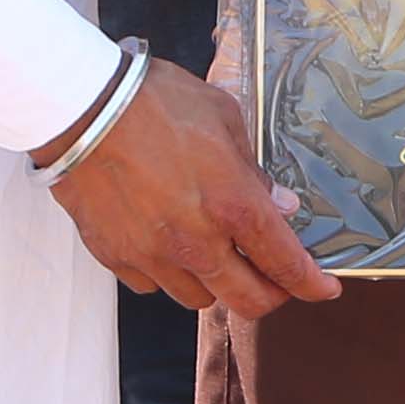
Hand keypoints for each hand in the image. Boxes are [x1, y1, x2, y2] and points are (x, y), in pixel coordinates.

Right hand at [43, 55, 341, 317]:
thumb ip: (254, 171)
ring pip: (198, 299)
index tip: (324, 289)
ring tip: (212, 252)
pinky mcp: (116, 258)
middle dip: (270, 296)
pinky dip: (166, 272)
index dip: (312, 284)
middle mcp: (196, 243)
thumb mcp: (224, 118)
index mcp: (232, 206)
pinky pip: (152, 285)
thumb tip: (279, 205)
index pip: (285, 265)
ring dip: (214, 283)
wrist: (80, 107)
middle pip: (247, 302)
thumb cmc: (154, 102)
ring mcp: (153, 256)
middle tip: (272, 278)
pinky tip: (165, 242)